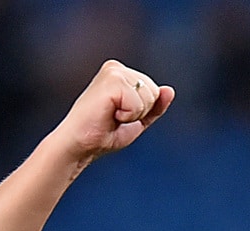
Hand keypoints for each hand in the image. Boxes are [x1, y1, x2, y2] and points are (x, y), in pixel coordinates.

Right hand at [54, 59, 174, 162]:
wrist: (79, 145)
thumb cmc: (102, 134)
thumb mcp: (136, 121)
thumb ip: (154, 106)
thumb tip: (170, 90)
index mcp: (120, 73)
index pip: (154, 91)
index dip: (142, 112)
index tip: (118, 116)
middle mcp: (116, 67)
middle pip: (154, 92)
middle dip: (140, 112)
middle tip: (115, 118)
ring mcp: (113, 71)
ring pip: (149, 96)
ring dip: (133, 115)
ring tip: (111, 116)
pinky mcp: (112, 80)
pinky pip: (139, 103)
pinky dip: (128, 116)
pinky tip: (110, 115)